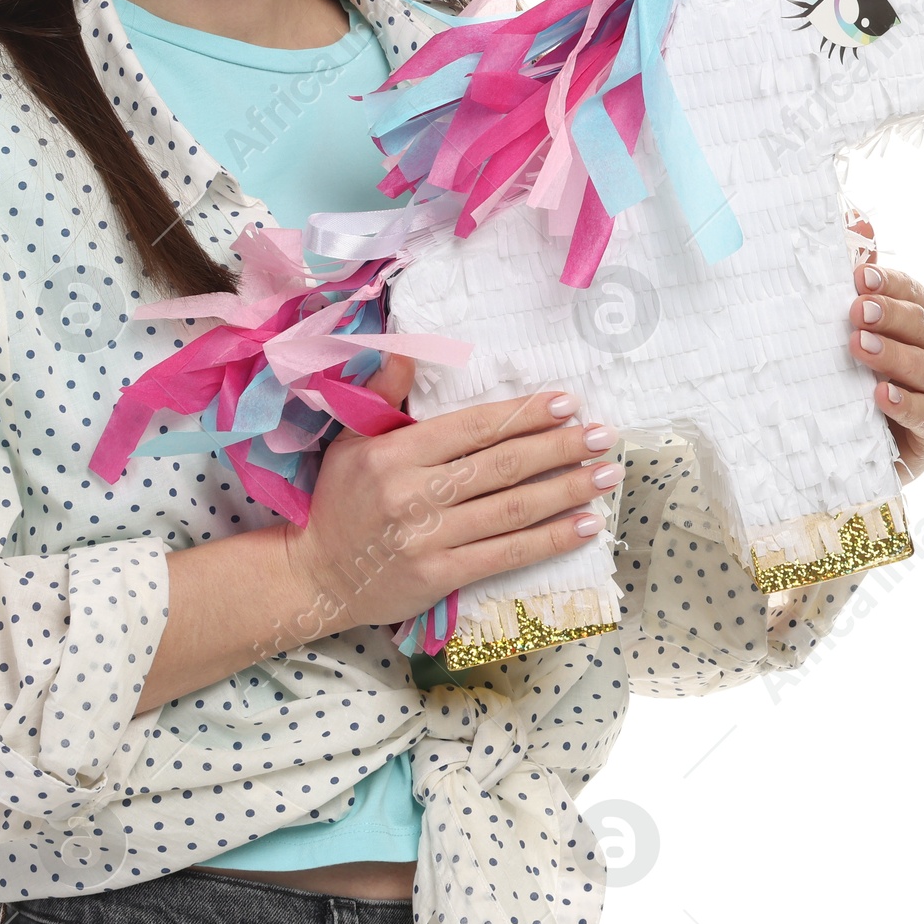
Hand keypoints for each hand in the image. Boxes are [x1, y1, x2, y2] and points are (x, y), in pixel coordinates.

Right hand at [280, 382, 622, 635]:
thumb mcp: (350, 439)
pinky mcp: (440, 577)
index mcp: (395, 453)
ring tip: (607, 475)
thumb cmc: (338, 501)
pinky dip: (550, 540)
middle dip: (559, 447)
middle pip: (502, 465)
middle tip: (603, 434)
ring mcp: (428, 538)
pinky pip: (506, 554)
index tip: (565, 403)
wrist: (315, 576)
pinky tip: (584, 526)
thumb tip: (406, 346)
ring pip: (512, 509)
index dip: (524, 413)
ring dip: (567, 490)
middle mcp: (414, 493)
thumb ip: (382, 393)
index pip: (473, 427)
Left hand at [848, 215, 923, 483]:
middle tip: (855, 311)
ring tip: (859, 347)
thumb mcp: (852, 324)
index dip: (890, 282)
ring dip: (895, 355)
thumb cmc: (857, 372)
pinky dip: (908, 405)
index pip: (915, 293)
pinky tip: (881, 396)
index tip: (857, 276)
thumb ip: (860, 275)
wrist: (858, 441)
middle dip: (891, 314)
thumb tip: (857, 218)